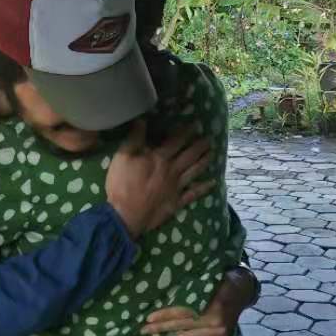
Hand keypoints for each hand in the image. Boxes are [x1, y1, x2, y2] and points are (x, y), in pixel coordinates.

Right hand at [106, 121, 213, 237]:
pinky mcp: (176, 202)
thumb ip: (134, 139)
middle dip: (200, 146)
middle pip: (189, 155)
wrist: (126, 215)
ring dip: (204, 161)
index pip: (176, 141)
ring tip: (212, 153)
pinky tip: (212, 183)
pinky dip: (204, 188)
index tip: (196, 125)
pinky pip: (193, 194)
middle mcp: (172, 170)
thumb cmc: (122, 184)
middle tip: (209, 138)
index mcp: (159, 158)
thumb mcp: (122, 157)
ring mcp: (176, 187)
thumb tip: (142, 120)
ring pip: (194, 171)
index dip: (186, 132)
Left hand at [142, 267, 256, 335]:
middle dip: (161, 329)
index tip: (148, 317)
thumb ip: (194, 291)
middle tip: (143, 332)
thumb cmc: (222, 284)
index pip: (182, 311)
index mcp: (208, 304)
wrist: (243, 292)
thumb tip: (168, 292)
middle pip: (181, 325)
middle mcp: (211, 320)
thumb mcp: (210, 283)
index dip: (164, 314)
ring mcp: (216, 333)